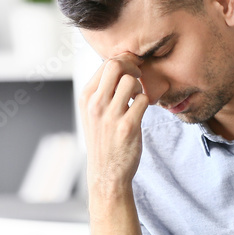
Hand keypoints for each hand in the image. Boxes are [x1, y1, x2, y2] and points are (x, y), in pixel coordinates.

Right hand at [80, 53, 149, 197]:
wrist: (106, 173)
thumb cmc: (103, 140)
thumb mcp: (92, 113)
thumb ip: (102, 90)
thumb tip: (120, 65)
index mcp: (86, 98)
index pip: (105, 64)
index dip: (124, 61)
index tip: (132, 68)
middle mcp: (96, 104)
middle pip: (116, 65)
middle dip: (132, 66)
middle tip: (138, 76)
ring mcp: (111, 116)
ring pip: (131, 81)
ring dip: (140, 86)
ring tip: (138, 98)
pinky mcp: (128, 127)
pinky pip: (144, 100)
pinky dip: (147, 102)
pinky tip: (141, 111)